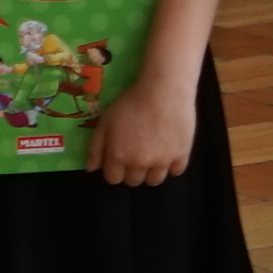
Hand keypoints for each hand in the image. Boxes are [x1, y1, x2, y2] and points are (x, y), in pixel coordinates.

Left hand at [94, 70, 199, 187]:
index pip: (113, 179)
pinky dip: (172, 166)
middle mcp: (140, 164)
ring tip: (152, 156)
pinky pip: (176, 171)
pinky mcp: (182, 155)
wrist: (164, 90)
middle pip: (134, 182)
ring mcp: (162, 162)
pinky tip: (168, 152)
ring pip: (155, 181)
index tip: (119, 158)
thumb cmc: (131, 102)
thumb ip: (95, 147)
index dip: (114, 169)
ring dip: (150, 172)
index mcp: (119, 157)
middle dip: (131, 171)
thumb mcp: (105, 121)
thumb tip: (91, 169)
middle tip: (135, 154)